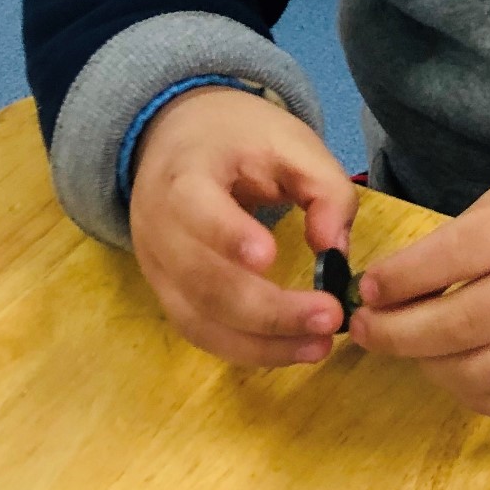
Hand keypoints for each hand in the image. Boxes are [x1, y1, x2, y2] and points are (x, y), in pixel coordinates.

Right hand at [129, 86, 358, 366]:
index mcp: (185, 174)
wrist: (178, 140)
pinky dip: (246, 349)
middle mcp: (160, 228)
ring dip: (261, 344)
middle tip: (330, 316)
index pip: (193, 207)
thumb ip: (324, 188)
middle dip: (268, 309)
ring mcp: (157, 268)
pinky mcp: (168, 295)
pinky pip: (201, 333)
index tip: (271, 256)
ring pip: (199, 320)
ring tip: (318, 346)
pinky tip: (291, 349)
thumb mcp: (291, 142)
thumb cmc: (240, 139)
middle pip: (202, 281)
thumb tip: (332, 249)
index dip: (226, 235)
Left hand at [349, 162, 489, 416]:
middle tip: (365, 330)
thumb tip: (396, 285)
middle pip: (462, 324)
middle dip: (398, 332)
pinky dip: (467, 392)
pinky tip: (450, 369)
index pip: (456, 256)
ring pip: (480, 373)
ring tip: (408, 349)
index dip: (403, 277)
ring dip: (427, 367)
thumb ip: (463, 236)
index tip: (368, 288)